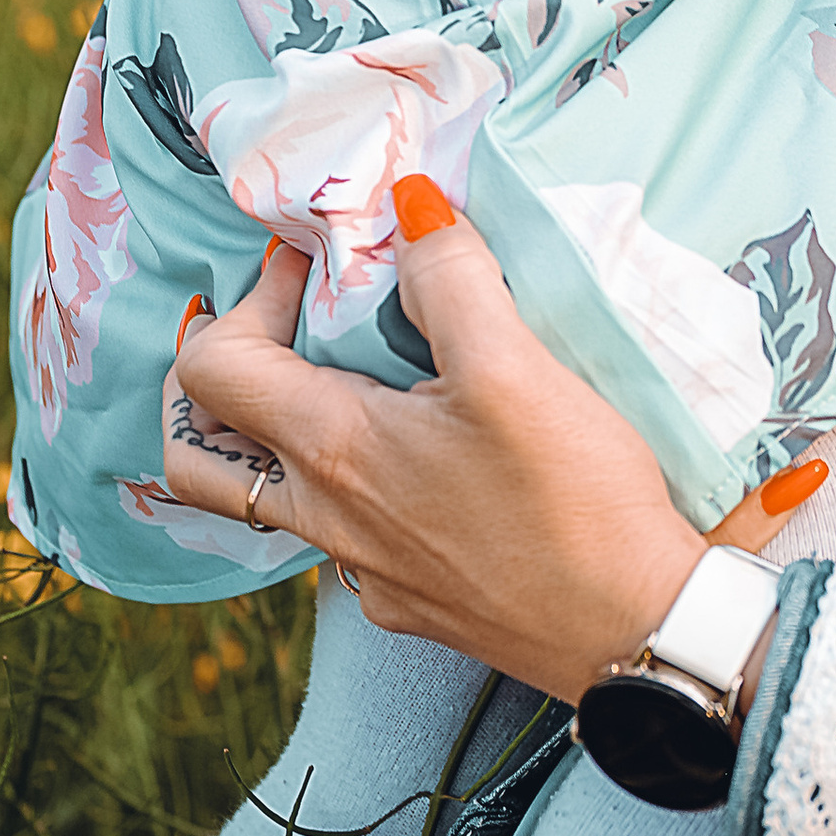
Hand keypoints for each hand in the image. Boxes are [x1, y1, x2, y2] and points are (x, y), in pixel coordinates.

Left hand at [161, 192, 707, 699]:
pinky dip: (352, 482)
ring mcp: (365, 571)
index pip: (214, 368)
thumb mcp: (515, 368)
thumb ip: (452, 279)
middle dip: (215, 379)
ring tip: (343, 382)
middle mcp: (328, 518)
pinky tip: (417, 459)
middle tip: (278, 330)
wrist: (634, 632)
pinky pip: (345, 536)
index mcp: (333, 449)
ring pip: (274, 498)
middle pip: (201, 455)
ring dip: (281, 432)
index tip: (312, 265)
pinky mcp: (412, 601)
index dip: (247, 298)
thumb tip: (407, 203)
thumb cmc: (575, 501)